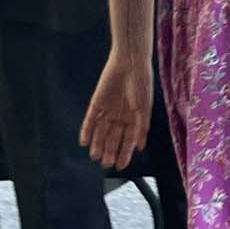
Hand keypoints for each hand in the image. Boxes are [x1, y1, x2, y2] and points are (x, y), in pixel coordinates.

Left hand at [79, 52, 153, 171]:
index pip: (128, 140)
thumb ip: (141, 128)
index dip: (125, 153)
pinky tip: (84, 142)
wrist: (130, 62)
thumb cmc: (142, 84)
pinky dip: (87, 131)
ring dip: (98, 144)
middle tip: (106, 164)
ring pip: (101, 132)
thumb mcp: (144, 109)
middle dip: (110, 151)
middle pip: (113, 138)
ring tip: (95, 156)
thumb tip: (141, 146)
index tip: (121, 166)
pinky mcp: (96, 103)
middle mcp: (120, 116)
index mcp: (134, 118)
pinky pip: (90, 120)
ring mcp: (108, 110)